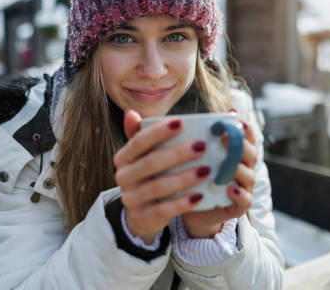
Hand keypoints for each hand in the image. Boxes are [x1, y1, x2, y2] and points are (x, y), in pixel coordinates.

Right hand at [113, 110, 210, 243]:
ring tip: (207, 170)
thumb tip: (132, 112)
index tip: (182, 122)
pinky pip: (164, 210)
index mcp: (123, 157)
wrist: (142, 214)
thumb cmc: (150, 175)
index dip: (159, 132)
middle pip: (151, 163)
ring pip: (158, 187)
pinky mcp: (143, 217)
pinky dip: (182, 203)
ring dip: (184, 178)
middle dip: (178, 154)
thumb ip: (142, 133)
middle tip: (203, 146)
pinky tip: (199, 195)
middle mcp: (123, 177)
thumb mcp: (144, 155)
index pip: (139, 141)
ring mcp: (131, 199)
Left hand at [181, 118, 257, 237]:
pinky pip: (245, 200)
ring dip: (239, 170)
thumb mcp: (194, 158)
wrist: (192, 208)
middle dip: (240, 145)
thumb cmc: (193, 177)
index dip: (245, 128)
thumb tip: (181, 120)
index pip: (247, 137)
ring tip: (227, 166)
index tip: (235, 120)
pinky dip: (240, 194)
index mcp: (236, 153)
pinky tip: (230, 189)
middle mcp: (244, 168)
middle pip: (251, 154)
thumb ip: (195, 142)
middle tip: (224, 139)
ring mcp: (244, 187)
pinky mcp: (240, 206)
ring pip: (249, 175)